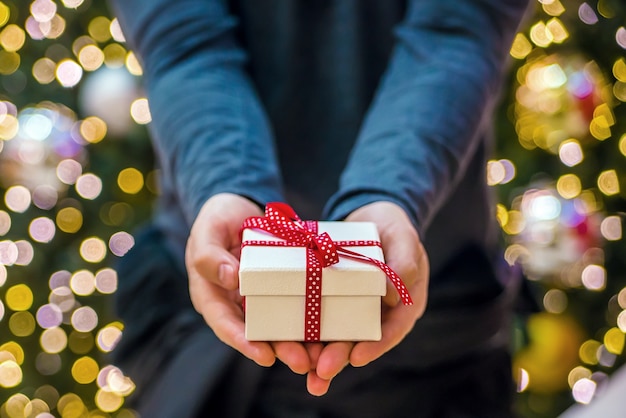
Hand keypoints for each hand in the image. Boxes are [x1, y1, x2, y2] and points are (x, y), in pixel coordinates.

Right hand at [185, 193, 311, 374]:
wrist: (240, 207)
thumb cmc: (218, 218)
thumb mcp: (209, 230)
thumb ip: (210, 254)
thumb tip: (229, 279)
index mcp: (211, 294)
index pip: (224, 323)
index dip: (243, 341)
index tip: (265, 356)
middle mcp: (235, 304)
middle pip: (255, 333)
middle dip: (279, 349)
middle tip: (303, 363)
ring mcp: (258, 298)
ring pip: (277, 325)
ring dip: (298, 342)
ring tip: (321, 356)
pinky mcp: (279, 289)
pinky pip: (294, 306)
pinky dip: (309, 319)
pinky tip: (329, 330)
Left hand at [306, 201, 429, 394]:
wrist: (370, 215)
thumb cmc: (392, 226)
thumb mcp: (403, 238)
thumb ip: (404, 262)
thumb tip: (395, 294)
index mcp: (405, 302)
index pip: (394, 328)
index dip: (376, 345)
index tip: (357, 357)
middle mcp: (380, 312)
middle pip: (362, 339)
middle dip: (341, 356)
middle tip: (321, 372)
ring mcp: (356, 307)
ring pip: (339, 335)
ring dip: (321, 354)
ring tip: (303, 370)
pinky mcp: (334, 299)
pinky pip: (320, 317)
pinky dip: (306, 332)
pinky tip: (287, 345)